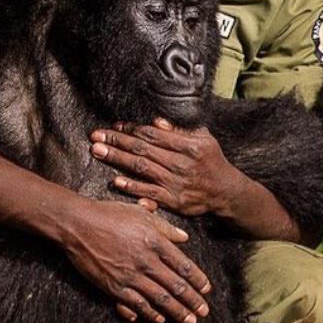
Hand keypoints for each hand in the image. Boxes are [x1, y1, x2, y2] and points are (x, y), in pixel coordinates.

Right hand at [56, 197, 211, 322]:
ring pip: (159, 299)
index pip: (184, 266)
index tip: (207, 290)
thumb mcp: (141, 214)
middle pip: (176, 286)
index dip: (198, 280)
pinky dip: (149, 313)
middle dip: (192, 302)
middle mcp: (146, 261)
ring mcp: (129, 276)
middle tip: (204, 313)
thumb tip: (184, 237)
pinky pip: (135, 304)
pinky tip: (160, 319)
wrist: (77, 224)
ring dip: (177, 312)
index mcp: (155, 242)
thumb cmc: (109, 215)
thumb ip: (165, 228)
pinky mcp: (113, 287)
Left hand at [91, 118, 242, 217]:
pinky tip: (116, 180)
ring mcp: (176, 182)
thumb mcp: (203, 138)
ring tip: (98, 151)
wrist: (226, 192)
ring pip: (142, 167)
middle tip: (95, 135)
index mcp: (187, 145)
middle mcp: (180, 162)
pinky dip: (132, 186)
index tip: (114, 126)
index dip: (132, 129)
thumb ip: (180, 130)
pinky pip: (149, 192)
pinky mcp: (174, 200)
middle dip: (117, 141)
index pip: (153, 134)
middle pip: (143, 149)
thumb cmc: (212, 161)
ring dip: (117, 159)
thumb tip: (156, 122)